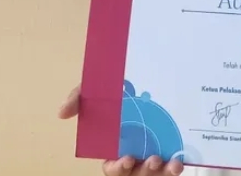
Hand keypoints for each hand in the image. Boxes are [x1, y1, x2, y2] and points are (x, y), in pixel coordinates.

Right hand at [58, 85, 183, 175]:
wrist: (148, 75)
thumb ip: (79, 98)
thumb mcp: (97, 90)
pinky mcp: (171, 150)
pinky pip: (172, 167)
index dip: (118, 167)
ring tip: (171, 163)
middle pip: (136, 174)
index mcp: (115, 147)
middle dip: (143, 172)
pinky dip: (175, 168)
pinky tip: (179, 162)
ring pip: (155, 175)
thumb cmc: (119, 91)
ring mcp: (153, 155)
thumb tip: (61, 112)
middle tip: (153, 159)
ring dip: (162, 173)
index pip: (113, 167)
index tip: (127, 159)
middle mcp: (134, 155)